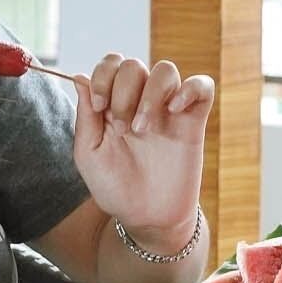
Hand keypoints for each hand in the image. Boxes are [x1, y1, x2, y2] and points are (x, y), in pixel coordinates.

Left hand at [72, 56, 213, 248]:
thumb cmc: (114, 188)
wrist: (146, 217)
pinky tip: (174, 110)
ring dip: (150, 94)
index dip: (103, 76)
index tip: (99, 106)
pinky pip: (202, 86)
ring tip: (143, 128)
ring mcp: (168, 110)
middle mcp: (140, 101)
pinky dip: (190, 88)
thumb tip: (79, 77)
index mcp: (113, 104)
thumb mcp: (89, 155)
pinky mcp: (193, 121)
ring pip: (166, 70)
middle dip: (123, 91)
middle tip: (122, 126)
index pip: (111, 65)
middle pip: (134, 65)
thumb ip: (85, 117)